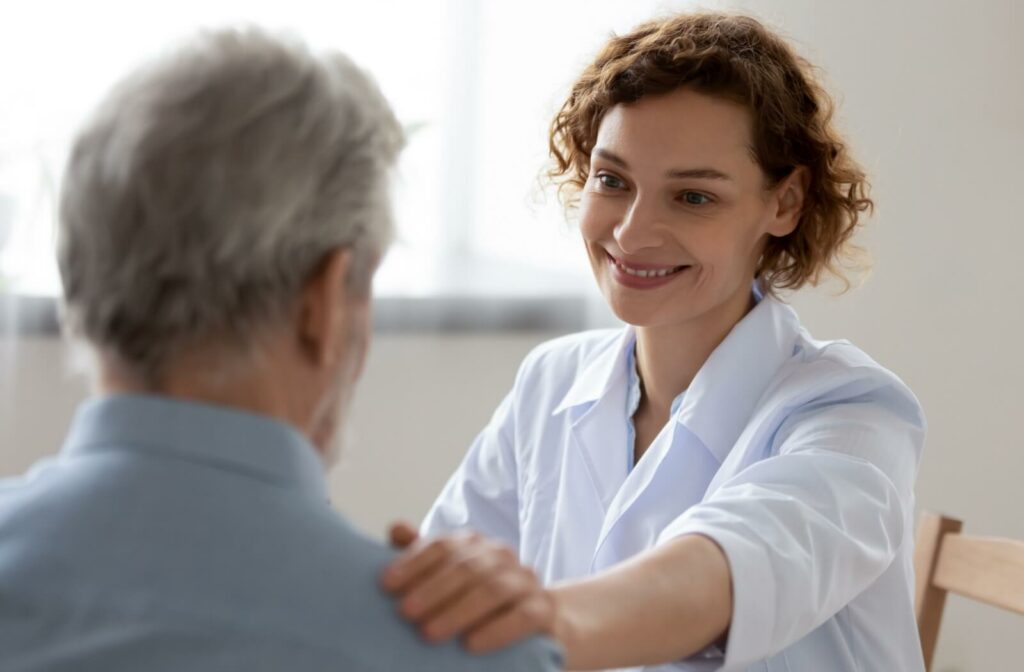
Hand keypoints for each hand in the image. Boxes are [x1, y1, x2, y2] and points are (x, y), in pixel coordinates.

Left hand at [381, 522, 556, 652]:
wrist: (540, 620)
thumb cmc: (481, 600)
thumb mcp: (450, 578)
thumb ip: (423, 556)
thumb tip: (395, 528)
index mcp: (474, 545)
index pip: (442, 546)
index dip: (413, 562)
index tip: (386, 585)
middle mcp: (501, 556)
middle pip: (466, 567)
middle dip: (432, 590)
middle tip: (404, 613)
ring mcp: (525, 581)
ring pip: (492, 590)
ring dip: (458, 612)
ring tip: (429, 634)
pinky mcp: (544, 610)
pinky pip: (522, 617)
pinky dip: (496, 631)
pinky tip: (471, 646)